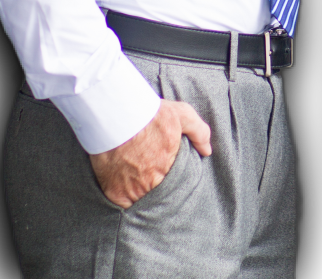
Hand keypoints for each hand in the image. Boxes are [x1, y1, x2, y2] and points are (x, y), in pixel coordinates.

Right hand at [89, 99, 211, 207]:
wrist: (115, 114)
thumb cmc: (148, 113)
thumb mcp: (180, 114)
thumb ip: (198, 132)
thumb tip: (206, 151)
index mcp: (169, 166)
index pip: (177, 186)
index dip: (174, 184)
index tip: (168, 178)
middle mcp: (152, 182)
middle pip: (159, 196)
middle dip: (158, 192)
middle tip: (153, 183)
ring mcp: (133, 190)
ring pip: (141, 202)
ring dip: (142, 197)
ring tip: (139, 187)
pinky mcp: (115, 193)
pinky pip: (123, 206)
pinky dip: (125, 202)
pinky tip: (126, 191)